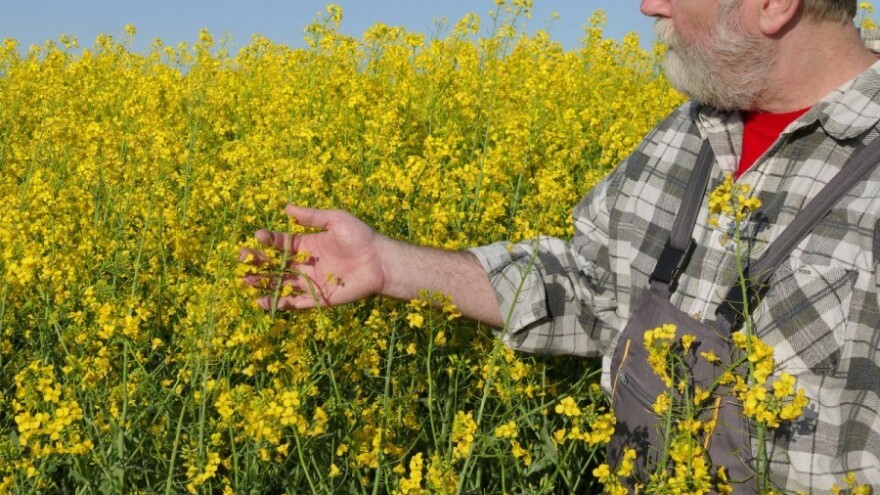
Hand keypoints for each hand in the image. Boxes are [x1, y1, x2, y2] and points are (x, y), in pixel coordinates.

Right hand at [239, 205, 386, 309]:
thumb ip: (311, 217)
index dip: (269, 240)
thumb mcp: (334, 220)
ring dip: (263, 283)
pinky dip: (279, 303)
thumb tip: (286, 208)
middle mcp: (307, 264)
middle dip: (259, 262)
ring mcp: (312, 282)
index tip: (257, 236)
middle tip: (243, 259)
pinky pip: (296, 302)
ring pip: (281, 284)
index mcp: (309, 244)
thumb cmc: (360, 236)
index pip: (282, 243)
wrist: (379, 260)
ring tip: (246, 280)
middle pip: (277, 265)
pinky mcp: (319, 298)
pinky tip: (263, 302)